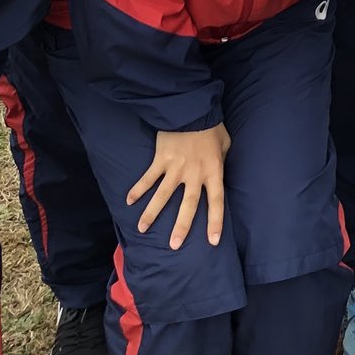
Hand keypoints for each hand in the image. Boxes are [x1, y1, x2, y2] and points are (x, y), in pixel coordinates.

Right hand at [128, 125, 230, 249]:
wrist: (192, 108)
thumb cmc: (212, 127)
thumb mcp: (225, 145)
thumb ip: (222, 161)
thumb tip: (219, 171)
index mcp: (214, 170)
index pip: (217, 201)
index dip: (215, 221)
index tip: (212, 241)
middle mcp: (195, 173)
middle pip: (189, 205)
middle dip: (182, 226)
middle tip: (174, 246)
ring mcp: (176, 167)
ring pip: (163, 195)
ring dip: (152, 213)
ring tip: (141, 229)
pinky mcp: (161, 159)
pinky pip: (148, 177)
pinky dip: (138, 189)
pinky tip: (129, 201)